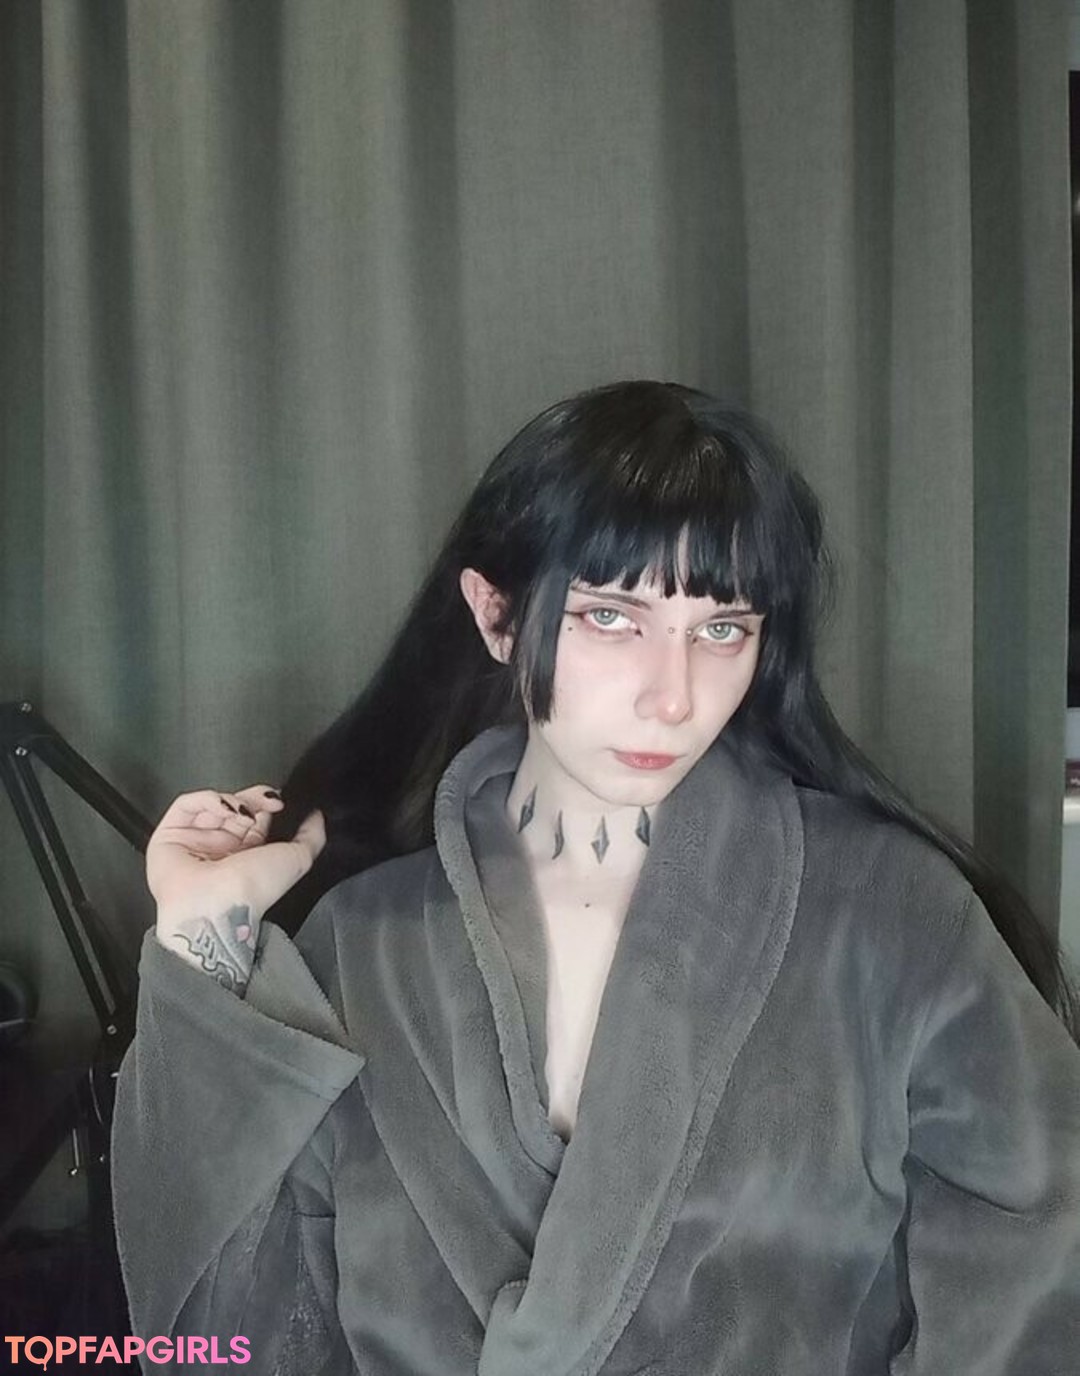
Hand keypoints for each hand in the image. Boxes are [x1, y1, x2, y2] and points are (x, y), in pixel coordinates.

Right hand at [147, 785, 324, 992]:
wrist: (216, 905)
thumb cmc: (254, 889)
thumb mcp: (297, 860)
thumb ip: (312, 837)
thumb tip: (317, 815)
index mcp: (245, 856)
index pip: (255, 818)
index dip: (267, 805)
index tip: (280, 802)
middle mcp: (219, 848)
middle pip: (235, 807)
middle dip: (252, 800)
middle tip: (266, 801)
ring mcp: (194, 840)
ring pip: (213, 803)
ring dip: (232, 800)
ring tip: (243, 811)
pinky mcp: (169, 834)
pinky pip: (186, 804)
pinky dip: (207, 799)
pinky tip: (223, 807)